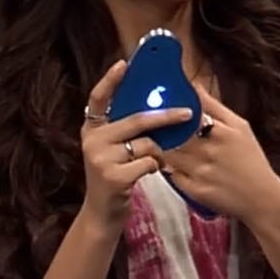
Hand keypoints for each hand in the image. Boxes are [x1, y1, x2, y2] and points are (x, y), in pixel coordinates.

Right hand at [79, 59, 195, 227]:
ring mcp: (100, 159)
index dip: (110, 80)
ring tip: (155, 161)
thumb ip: (123, 128)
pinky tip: (148, 173)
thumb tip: (154, 105)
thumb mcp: (111, 149)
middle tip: (188, 113)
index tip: (124, 64)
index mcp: (91, 129)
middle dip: (165, 116)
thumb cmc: (115, 176)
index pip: (97, 99)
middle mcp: (92, 140)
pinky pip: (148, 162)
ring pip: (146, 143)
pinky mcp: (113, 177)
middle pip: (135, 119)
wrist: (102, 214)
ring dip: (159, 152)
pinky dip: (155, 167)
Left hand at [157, 88, 279, 224]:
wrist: (262, 198)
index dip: (172, 110)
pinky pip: (172, 175)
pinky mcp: (196, 190)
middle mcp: (210, 150)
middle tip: (157, 127)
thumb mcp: (240, 127)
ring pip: (169, 154)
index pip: (187, 114)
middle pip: (174, 134)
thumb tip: (194, 85)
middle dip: (163, 129)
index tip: (164, 106)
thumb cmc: (251, 159)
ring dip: (163, 149)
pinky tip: (175, 166)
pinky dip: (170, 169)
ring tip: (163, 145)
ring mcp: (202, 171)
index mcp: (222, 131)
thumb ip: (215, 106)